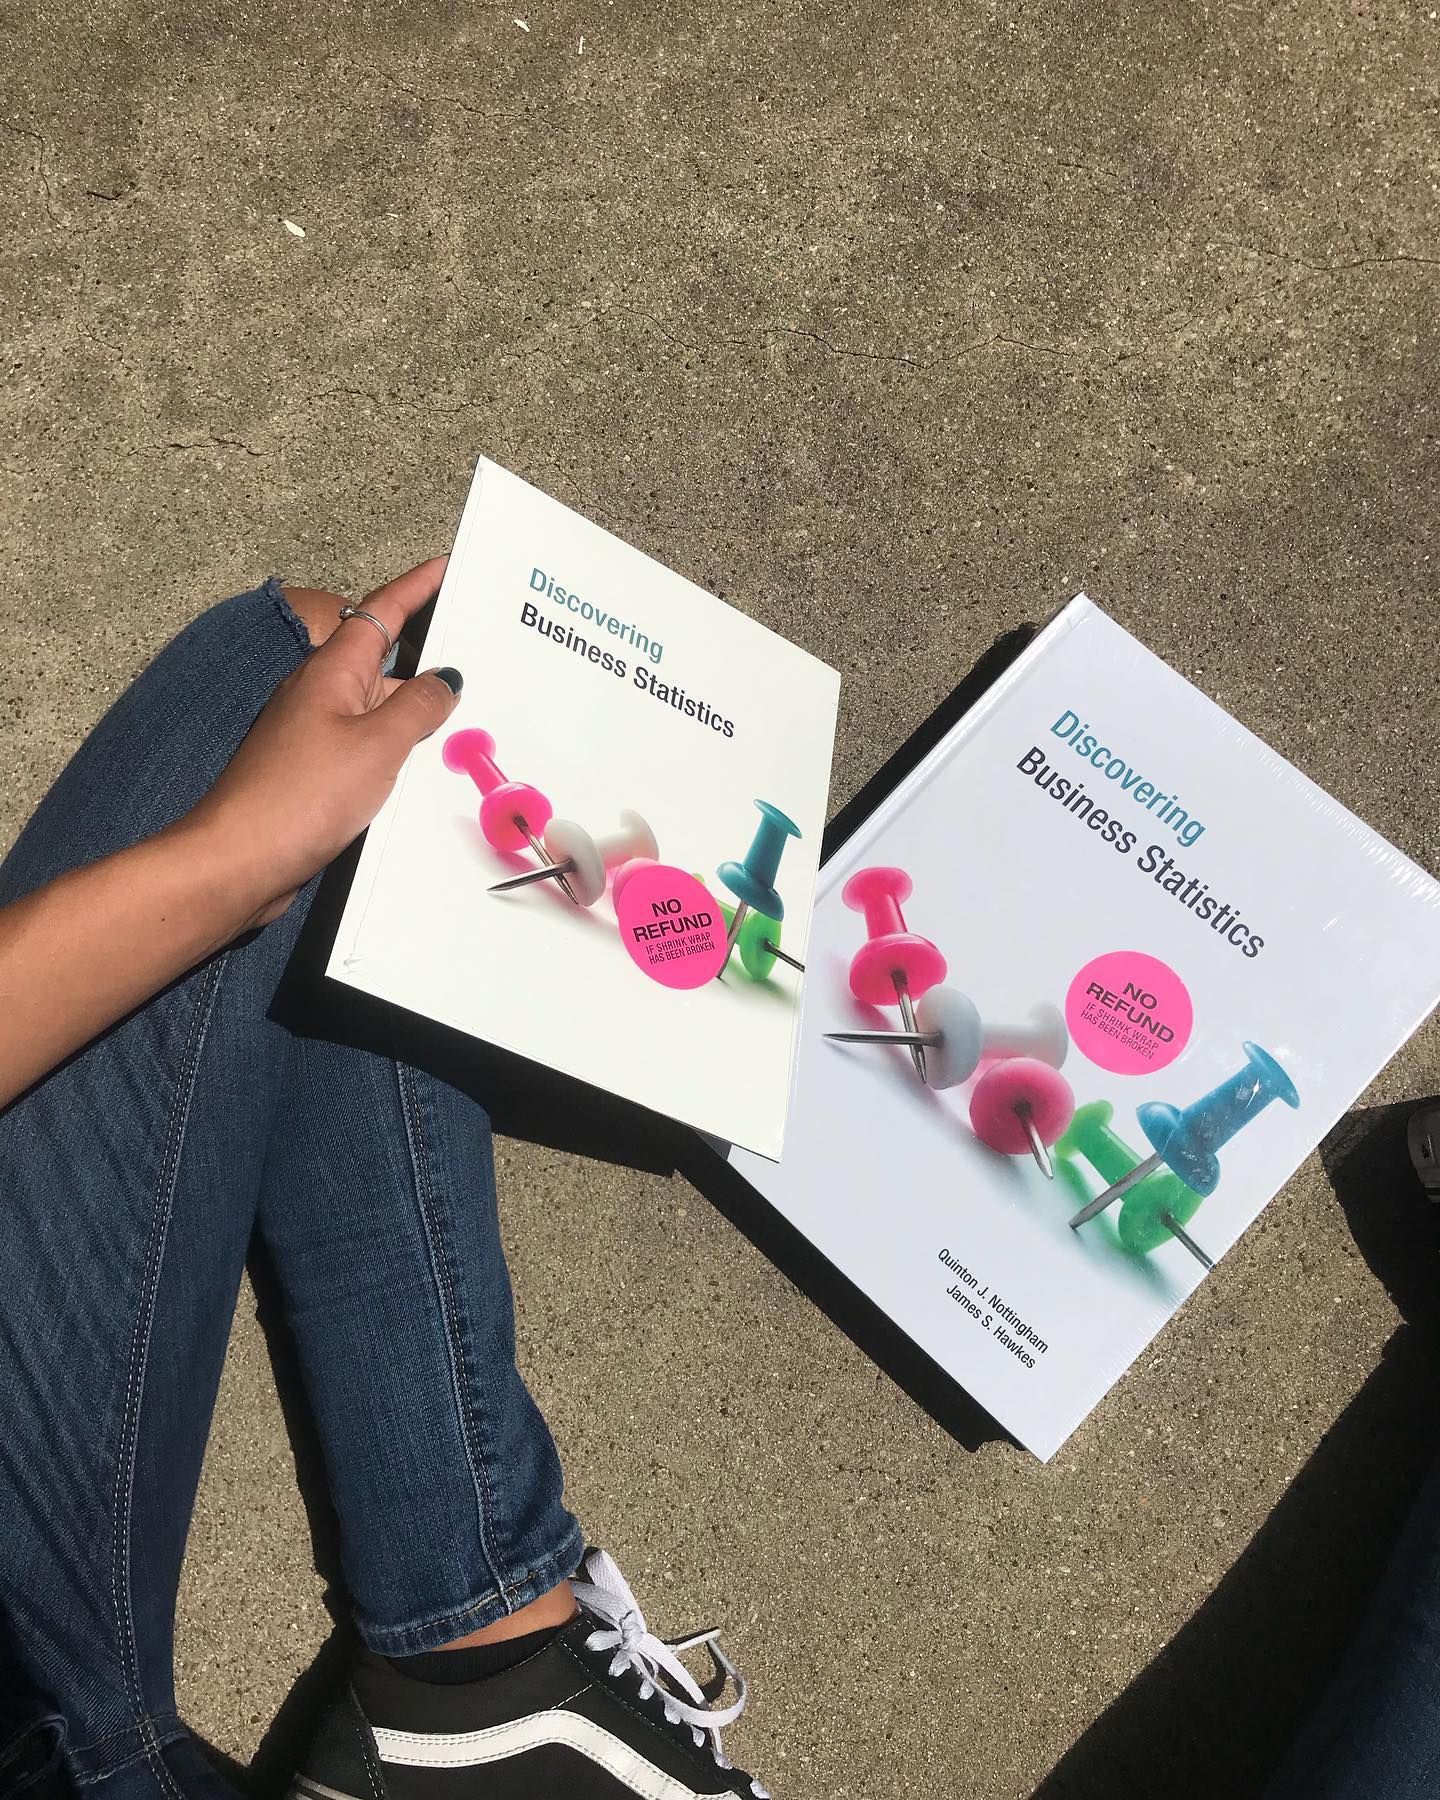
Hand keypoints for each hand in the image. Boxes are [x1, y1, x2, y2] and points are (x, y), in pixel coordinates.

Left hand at [185, 559, 461, 928]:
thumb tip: (444, 680)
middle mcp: (320, 695)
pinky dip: (397, 751)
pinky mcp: (313, 773)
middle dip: (428, 662)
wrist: (240, 859)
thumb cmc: (301, 796)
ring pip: (377, 711)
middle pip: (383, 664)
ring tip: (465, 723)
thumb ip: (418, 708)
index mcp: (333, 672)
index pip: (382, 613)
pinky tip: (422, 772)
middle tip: (478, 659)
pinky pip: (367, 749)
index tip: (446, 565)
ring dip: (416, 715)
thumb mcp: (378, 745)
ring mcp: (314, 735)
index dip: (417, 587)